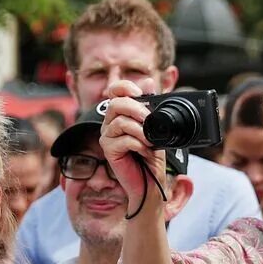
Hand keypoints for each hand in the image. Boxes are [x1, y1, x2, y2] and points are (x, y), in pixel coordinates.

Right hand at [95, 80, 163, 208]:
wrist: (151, 182)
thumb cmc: (151, 155)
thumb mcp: (155, 126)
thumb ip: (150, 104)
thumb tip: (147, 81)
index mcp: (120, 113)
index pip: (114, 91)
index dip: (124, 87)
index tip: (139, 92)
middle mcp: (110, 123)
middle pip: (116, 104)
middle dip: (136, 109)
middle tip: (149, 119)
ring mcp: (107, 137)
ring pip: (120, 122)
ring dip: (140, 130)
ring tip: (150, 141)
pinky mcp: (108, 151)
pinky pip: (122, 140)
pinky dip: (138, 144)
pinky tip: (145, 151)